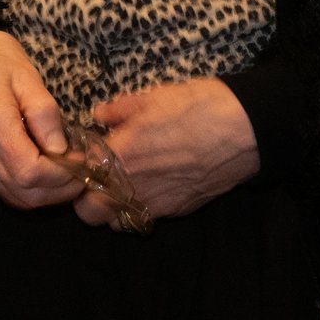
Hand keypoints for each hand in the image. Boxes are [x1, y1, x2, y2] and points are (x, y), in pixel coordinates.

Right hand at [0, 29, 83, 209]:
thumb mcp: (27, 75)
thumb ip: (45, 113)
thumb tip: (61, 150)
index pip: (31, 172)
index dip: (63, 175)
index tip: (81, 160)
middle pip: (26, 193)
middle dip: (60, 189)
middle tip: (81, 172)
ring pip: (15, 198)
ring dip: (46, 191)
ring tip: (64, 169)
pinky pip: (3, 191)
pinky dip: (26, 187)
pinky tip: (38, 166)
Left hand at [71, 78, 258, 226]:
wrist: (244, 130)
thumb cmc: (199, 107)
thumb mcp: (153, 96)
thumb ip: (118, 110)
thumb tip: (98, 115)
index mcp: (121, 155)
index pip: (77, 179)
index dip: (74, 170)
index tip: (79, 159)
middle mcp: (134, 186)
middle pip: (89, 214)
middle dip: (87, 198)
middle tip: (96, 176)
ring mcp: (157, 202)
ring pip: (116, 223)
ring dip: (112, 207)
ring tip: (123, 182)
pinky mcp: (178, 209)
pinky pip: (146, 216)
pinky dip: (141, 206)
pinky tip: (152, 183)